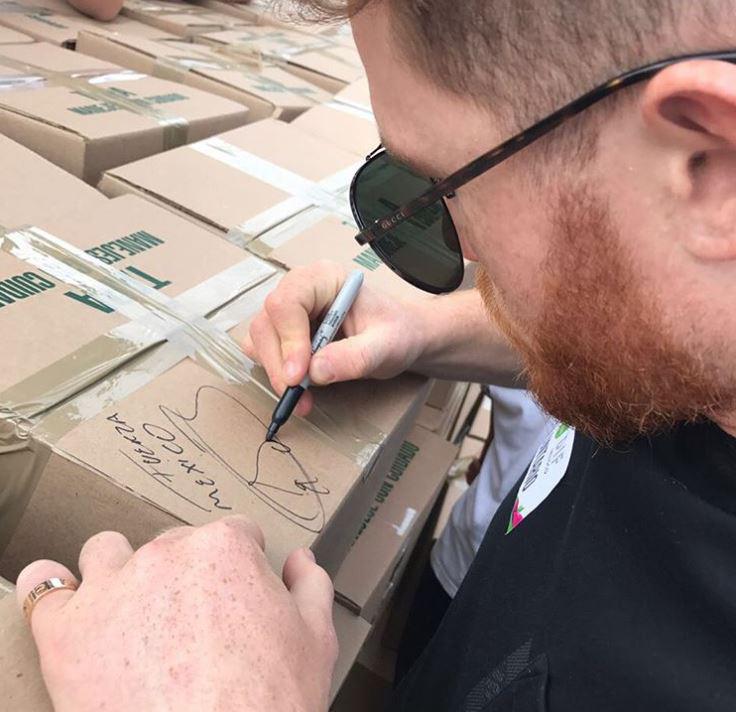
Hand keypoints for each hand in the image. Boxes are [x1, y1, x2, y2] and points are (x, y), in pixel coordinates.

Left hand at [16, 517, 336, 711]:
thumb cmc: (267, 703)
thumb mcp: (315, 640)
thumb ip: (310, 586)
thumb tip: (299, 561)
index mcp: (226, 549)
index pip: (237, 535)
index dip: (243, 565)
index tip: (239, 595)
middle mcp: (167, 554)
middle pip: (176, 543)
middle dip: (186, 573)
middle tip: (192, 622)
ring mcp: (113, 587)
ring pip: (108, 551)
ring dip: (119, 570)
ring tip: (131, 611)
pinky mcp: (66, 629)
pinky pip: (44, 585)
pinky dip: (54, 588)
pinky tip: (70, 603)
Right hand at [243, 261, 430, 415]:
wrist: (402, 337)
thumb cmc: (397, 332)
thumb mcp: (386, 346)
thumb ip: (355, 357)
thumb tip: (315, 372)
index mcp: (325, 279)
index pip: (288, 302)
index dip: (288, 340)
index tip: (300, 375)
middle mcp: (301, 290)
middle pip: (267, 323)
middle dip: (279, 363)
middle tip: (298, 395)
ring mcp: (290, 311)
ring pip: (260, 339)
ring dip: (275, 371)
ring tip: (303, 397)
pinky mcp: (286, 333)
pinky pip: (264, 351)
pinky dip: (276, 373)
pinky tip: (301, 387)